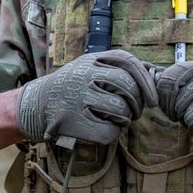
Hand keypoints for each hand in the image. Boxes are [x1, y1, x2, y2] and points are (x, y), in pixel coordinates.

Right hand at [17, 50, 156, 143]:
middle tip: (133, 112)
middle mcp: (86, 75)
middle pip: (129, 88)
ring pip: (122, 110)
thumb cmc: (72, 85)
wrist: (38, 103)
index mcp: (92, 59)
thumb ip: (118, 66)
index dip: (146, 83)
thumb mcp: (91, 64)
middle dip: (137, 103)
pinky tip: (104, 127)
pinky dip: (113, 132)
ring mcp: (80, 98)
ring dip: (125, 118)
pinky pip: (110, 131)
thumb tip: (153, 72)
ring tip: (116, 118)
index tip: (152, 99)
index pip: (130, 64)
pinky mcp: (76, 122)